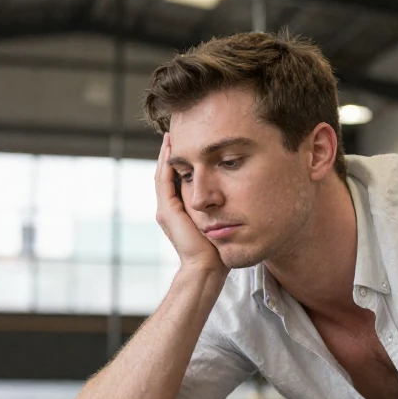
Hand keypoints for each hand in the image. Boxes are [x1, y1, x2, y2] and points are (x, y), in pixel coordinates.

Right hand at [155, 133, 223, 272]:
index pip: (177, 179)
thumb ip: (219, 206)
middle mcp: (168, 209)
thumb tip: (234, 191)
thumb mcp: (219, 220)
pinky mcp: (167, 211)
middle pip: (166, 174)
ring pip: (162, 174)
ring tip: (171, 135)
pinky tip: (172, 148)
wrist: (207, 267)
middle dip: (171, 153)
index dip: (181, 161)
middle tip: (177, 131)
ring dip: (166, 154)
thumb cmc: (218, 248)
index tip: (190, 143)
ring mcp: (165, 210)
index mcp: (180, 211)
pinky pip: (164, 180)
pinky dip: (166, 163)